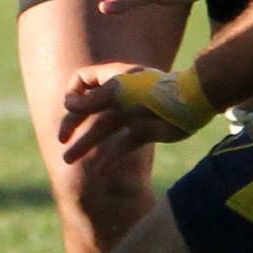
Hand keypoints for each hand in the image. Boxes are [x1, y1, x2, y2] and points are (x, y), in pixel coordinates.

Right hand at [57, 62, 193, 165]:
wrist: (190, 104)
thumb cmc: (152, 91)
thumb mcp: (117, 91)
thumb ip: (90, 100)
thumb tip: (67, 105)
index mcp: (112, 79)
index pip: (82, 80)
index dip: (73, 93)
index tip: (73, 106)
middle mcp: (119, 96)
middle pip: (87, 110)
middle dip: (72, 124)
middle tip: (61, 140)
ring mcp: (130, 115)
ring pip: (100, 131)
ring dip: (84, 145)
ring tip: (67, 160)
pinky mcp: (142, 133)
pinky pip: (121, 147)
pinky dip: (110, 159)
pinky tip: (100, 173)